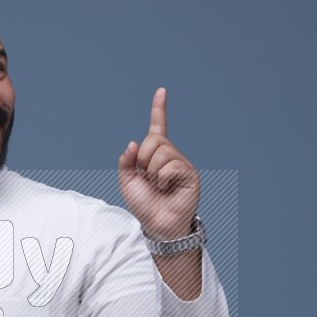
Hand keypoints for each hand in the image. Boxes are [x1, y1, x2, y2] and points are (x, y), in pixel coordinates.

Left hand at [118, 87, 199, 240]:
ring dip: (153, 172)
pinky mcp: (190, 174)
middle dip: (143, 159)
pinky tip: (167, 188)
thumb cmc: (144, 205)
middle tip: (148, 177)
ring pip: (161, 152)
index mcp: (155, 155)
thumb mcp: (127, 181)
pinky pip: (171, 165)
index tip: (161, 91)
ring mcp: (181, 164)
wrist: (157, 225)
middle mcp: (170, 156)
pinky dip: (163, 178)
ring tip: (158, 186)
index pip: (157, 128)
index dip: (159, 109)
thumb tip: (133, 142)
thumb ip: (126, 161)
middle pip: (154, 140)